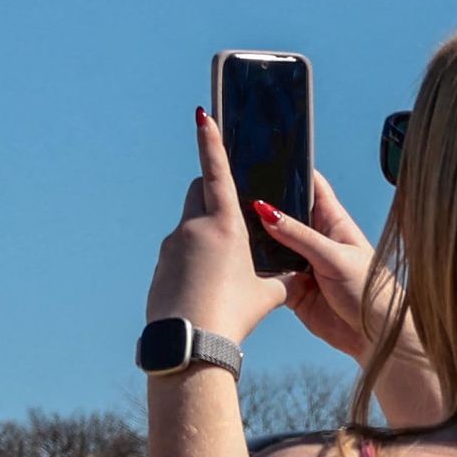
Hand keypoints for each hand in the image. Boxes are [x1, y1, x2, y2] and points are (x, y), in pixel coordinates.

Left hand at [148, 106, 292, 342]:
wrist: (190, 341)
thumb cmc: (234, 314)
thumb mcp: (268, 294)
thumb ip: (281, 276)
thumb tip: (295, 275)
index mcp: (223, 225)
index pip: (216, 172)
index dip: (211, 142)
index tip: (203, 115)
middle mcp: (192, 228)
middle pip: (200, 193)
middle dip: (215, 194)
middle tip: (235, 214)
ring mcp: (171, 246)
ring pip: (190, 225)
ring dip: (206, 233)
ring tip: (226, 268)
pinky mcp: (160, 265)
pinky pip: (180, 251)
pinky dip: (194, 258)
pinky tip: (207, 286)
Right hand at [253, 168, 449, 424]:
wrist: (376, 340)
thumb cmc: (371, 294)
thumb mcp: (336, 258)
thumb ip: (299, 235)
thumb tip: (264, 210)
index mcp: (333, 222)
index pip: (311, 186)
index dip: (290, 169)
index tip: (262, 153)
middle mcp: (314, 238)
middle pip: (284, 212)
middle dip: (262, 201)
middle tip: (231, 186)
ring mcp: (301, 262)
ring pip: (271, 241)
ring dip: (255, 236)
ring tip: (225, 220)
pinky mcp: (292, 286)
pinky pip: (267, 270)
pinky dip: (254, 266)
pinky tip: (235, 256)